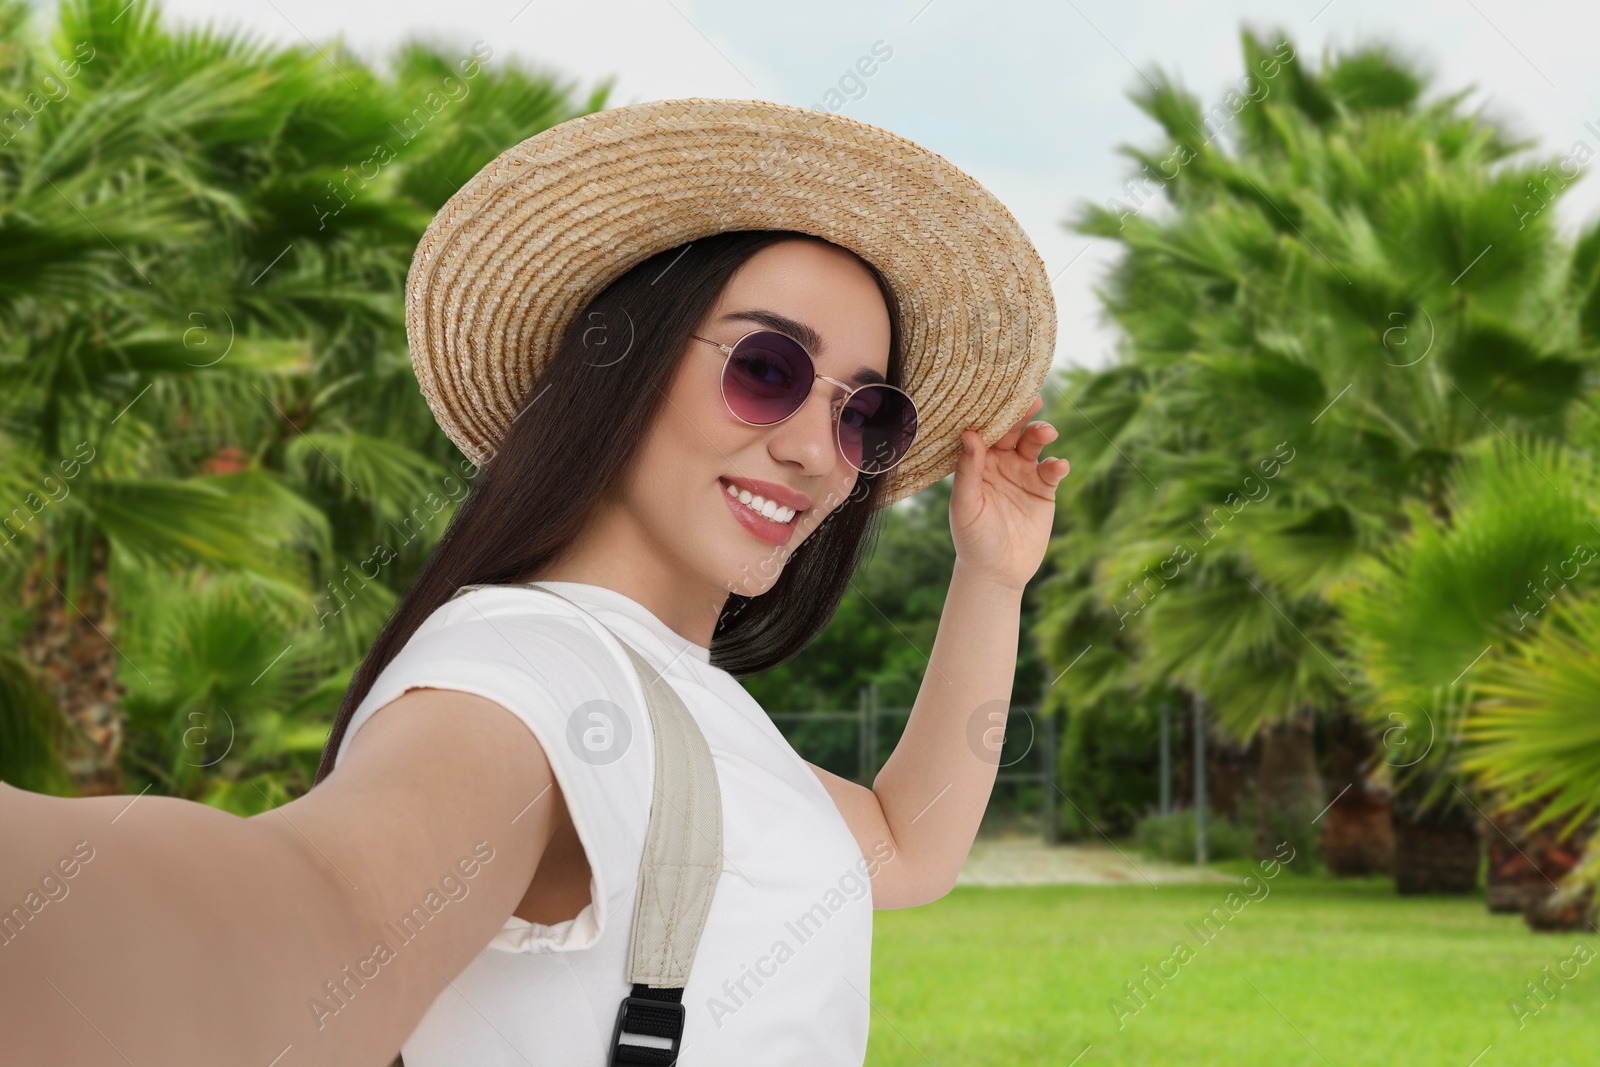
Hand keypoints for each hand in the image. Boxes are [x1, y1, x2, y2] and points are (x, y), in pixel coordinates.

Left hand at [949, 394, 1069, 590]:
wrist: (996, 572)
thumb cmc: (972, 538)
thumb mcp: (965, 505)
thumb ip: (968, 472)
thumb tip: (970, 436)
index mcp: (977, 462)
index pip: (984, 430)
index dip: (990, 413)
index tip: (997, 395)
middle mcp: (1000, 462)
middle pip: (1011, 430)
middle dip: (1020, 414)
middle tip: (1030, 400)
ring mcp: (1023, 473)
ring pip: (1033, 444)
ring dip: (1040, 434)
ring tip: (1045, 433)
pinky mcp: (1044, 489)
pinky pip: (1052, 471)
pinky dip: (1058, 465)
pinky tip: (1059, 465)